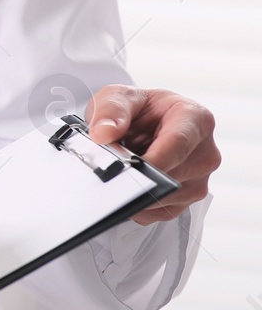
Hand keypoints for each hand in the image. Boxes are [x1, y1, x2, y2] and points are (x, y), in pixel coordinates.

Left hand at [87, 85, 219, 224]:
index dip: (152, 160)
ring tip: (121, 171)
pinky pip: (158, 213)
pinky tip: (127, 186)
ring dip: (135, 190)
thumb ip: (111, 111)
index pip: (178, 144)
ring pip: (165, 199)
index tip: (128, 167)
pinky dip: (136, 205)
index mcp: (195, 119)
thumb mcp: (119, 97)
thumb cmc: (138, 109)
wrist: (142, 123)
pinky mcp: (186, 200)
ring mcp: (198, 179)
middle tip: (110, 169)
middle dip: (137, 176)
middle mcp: (204, 152)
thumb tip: (104, 133)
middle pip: (172, 176)